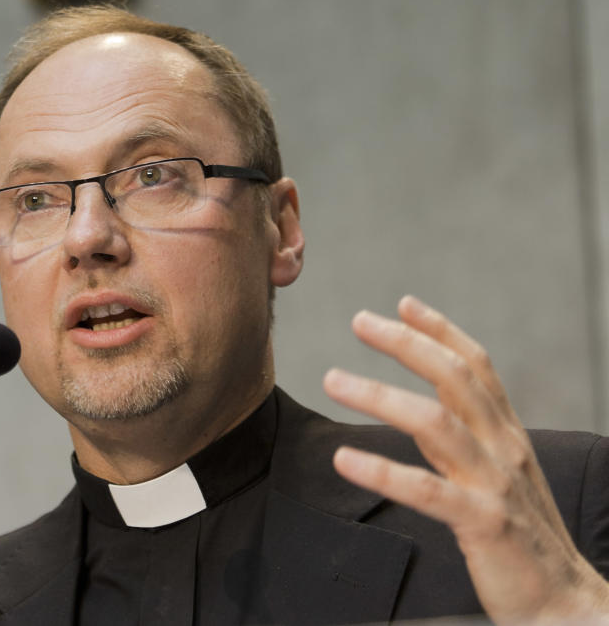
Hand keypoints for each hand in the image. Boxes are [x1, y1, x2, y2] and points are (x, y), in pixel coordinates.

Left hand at [323, 295, 608, 623]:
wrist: (565, 604)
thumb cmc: (522, 536)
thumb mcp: (493, 474)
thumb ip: (456, 438)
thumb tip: (412, 402)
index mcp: (507, 433)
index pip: (476, 365)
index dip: (441, 330)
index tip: (402, 303)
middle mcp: (503, 449)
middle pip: (454, 377)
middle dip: (406, 343)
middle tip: (360, 320)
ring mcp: (495, 484)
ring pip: (435, 423)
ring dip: (379, 395)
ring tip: (333, 380)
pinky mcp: (484, 524)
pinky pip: (428, 491)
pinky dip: (383, 470)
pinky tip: (345, 459)